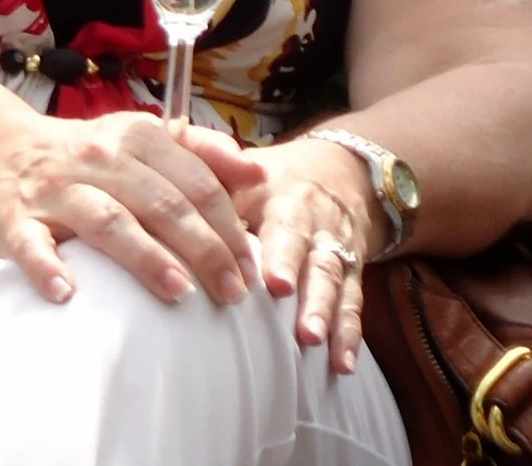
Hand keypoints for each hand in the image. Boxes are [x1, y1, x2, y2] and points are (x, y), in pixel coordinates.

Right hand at [0, 110, 265, 307]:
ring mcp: (54, 189)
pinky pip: (31, 244)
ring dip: (146, 258)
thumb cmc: (85, 158)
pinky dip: (47, 267)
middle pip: (161, 203)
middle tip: (232, 294)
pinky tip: (67, 293)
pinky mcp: (14, 218)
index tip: (250, 267)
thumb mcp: (141, 140)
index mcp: (133, 137)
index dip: (228, 225)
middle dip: (204, 250)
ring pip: (107, 221)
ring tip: (179, 293)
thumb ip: (200, 152)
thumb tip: (256, 172)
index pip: (196, 181)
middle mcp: (96, 158)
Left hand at [229, 136, 384, 373]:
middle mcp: (315, 225)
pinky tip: (343, 363)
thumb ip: (211, 172)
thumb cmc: (268, 179)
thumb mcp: (243, 169)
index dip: (282, 254)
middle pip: (316, 259)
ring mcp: (336, 250)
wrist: (339, 172)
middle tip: (301, 329)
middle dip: (310, 294)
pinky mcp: (352, 273)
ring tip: (316, 344)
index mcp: (283, 197)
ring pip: (337, 282)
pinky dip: (350, 334)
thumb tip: (176, 183)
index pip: (284, 225)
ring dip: (329, 317)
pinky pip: (354, 304)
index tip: (274, 284)